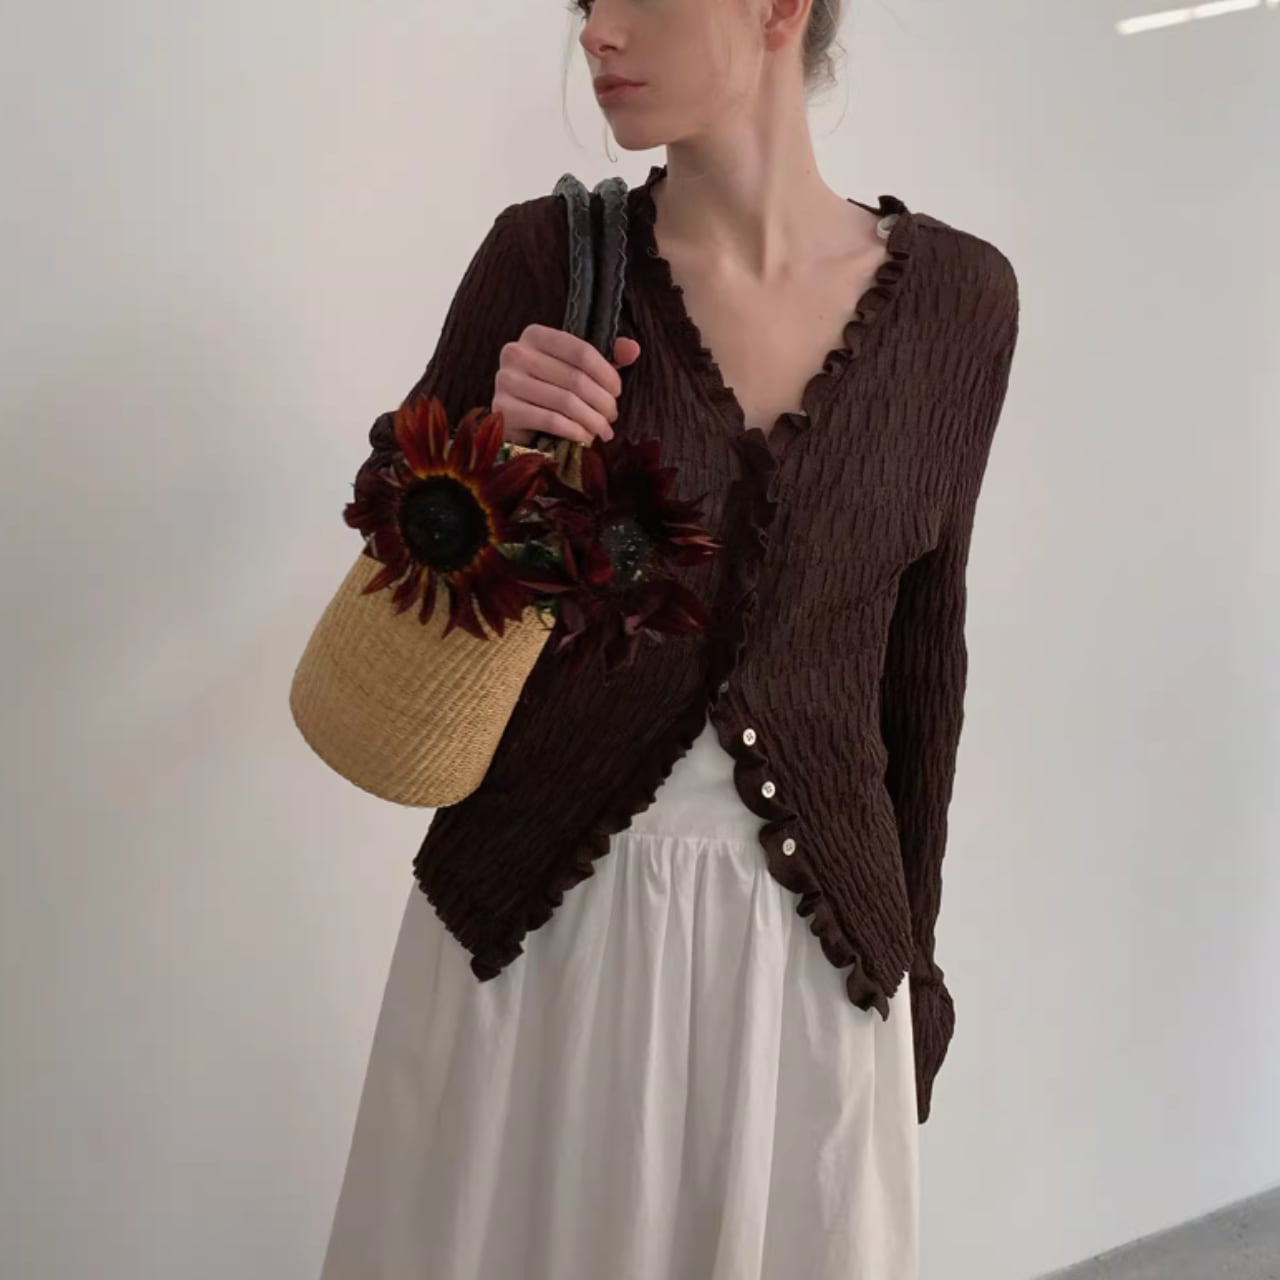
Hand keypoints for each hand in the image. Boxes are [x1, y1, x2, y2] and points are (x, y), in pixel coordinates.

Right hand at [493, 324, 640, 446]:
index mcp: (535, 335)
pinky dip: (575, 432)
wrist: (518, 425)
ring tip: (603, 431)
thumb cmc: (552, 392)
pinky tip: (586, 439)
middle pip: (575, 378)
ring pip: (565, 401)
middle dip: (601, 402)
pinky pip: (550, 420)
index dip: (606, 373)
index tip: (618, 392)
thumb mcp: (578, 370)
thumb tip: (633, 349)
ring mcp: (505, 380)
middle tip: (612, 417)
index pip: (581, 350)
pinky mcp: (503, 409)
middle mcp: (515, 352)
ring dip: (592, 420)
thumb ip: (607, 357)